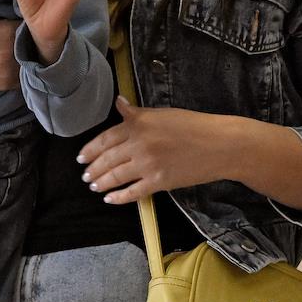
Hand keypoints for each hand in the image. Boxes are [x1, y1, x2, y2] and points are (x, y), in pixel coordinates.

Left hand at [77, 97, 242, 203]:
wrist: (220, 144)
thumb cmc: (194, 125)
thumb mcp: (163, 113)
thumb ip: (137, 112)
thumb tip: (119, 103)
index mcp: (139, 123)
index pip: (106, 138)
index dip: (90, 149)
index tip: (81, 156)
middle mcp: (139, 143)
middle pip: (108, 159)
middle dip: (93, 168)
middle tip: (85, 175)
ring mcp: (148, 164)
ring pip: (116, 176)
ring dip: (102, 182)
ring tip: (93, 186)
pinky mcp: (159, 182)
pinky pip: (132, 192)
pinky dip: (118, 197)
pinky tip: (109, 199)